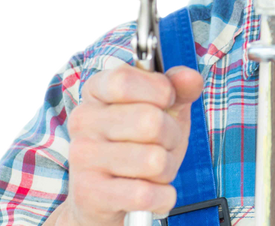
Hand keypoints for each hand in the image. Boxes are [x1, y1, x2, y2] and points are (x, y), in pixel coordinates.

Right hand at [65, 64, 203, 225]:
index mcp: (96, 89)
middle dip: (172, 136)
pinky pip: (145, 194)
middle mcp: (83, 120)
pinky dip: (163, 196)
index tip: (168, 99)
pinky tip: (152, 192)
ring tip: (153, 169)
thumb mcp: (163, 109)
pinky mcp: (89, 193)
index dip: (159, 90)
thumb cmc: (137, 142)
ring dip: (167, 168)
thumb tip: (191, 78)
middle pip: (150, 121)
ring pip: (153, 160)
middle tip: (163, 142)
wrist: (104, 195)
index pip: (125, 80)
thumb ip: (179, 88)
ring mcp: (82, 157)